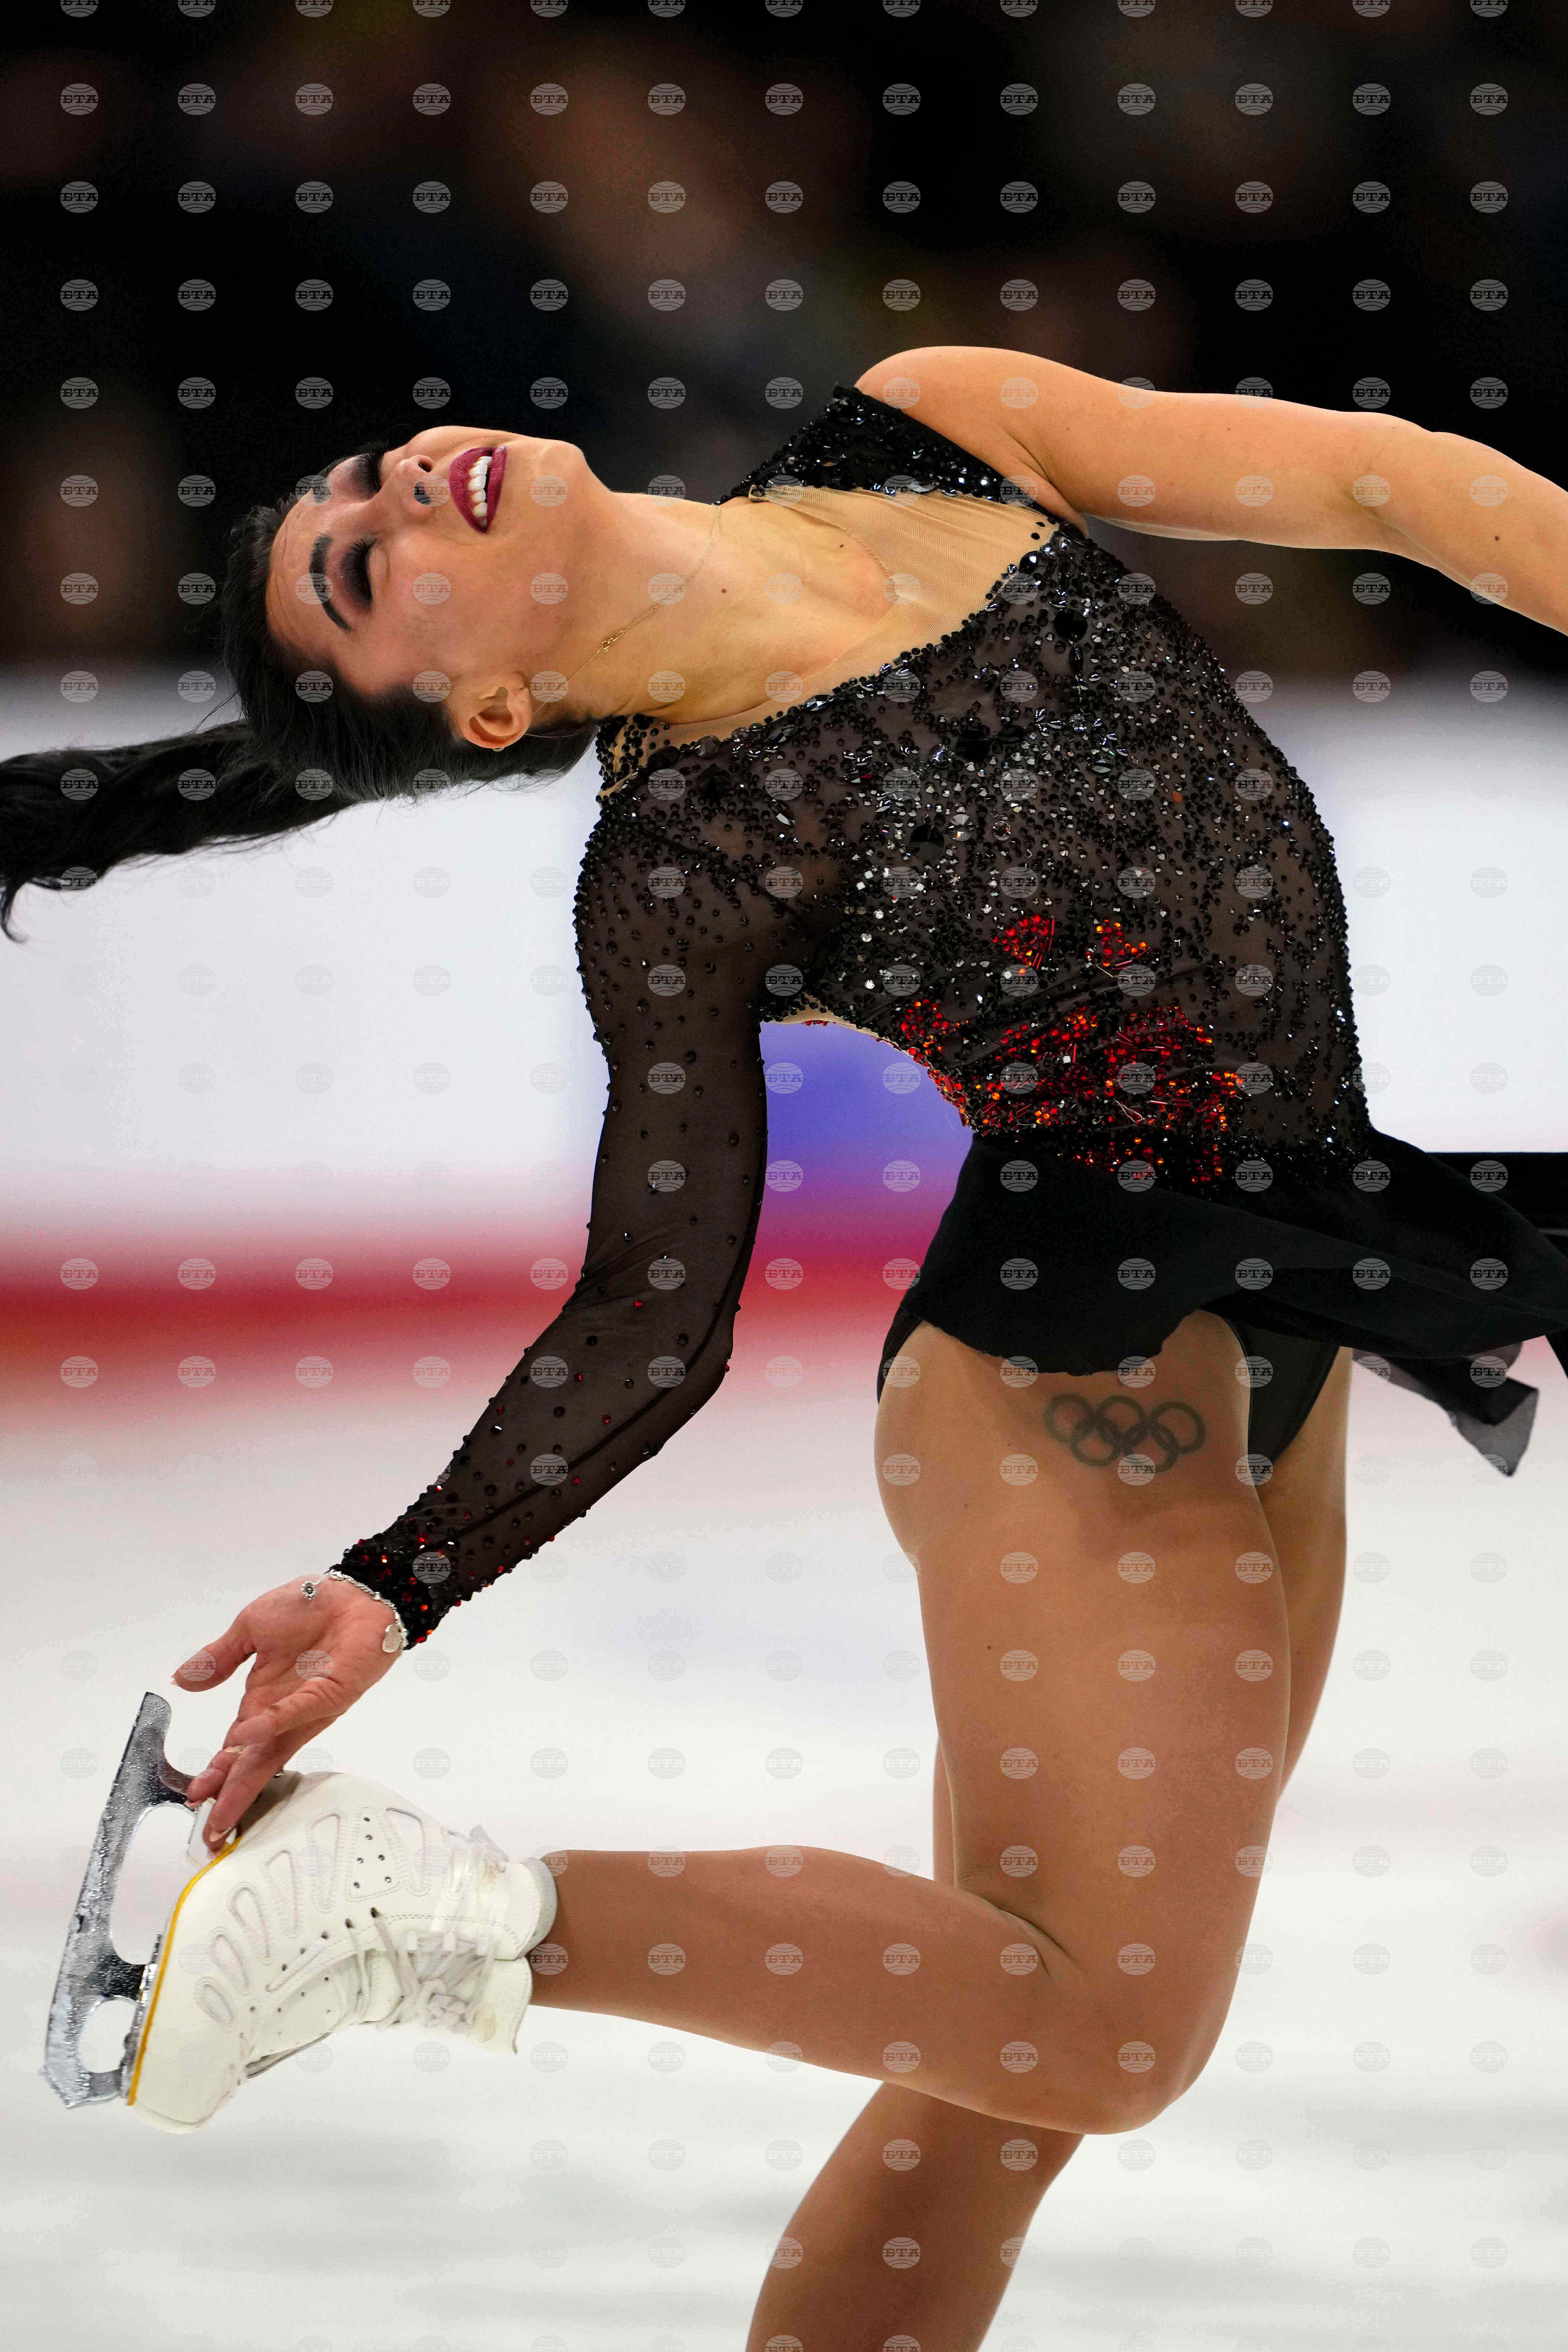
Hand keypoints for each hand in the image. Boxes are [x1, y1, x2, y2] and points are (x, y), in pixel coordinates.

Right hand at [174, 1576, 404, 1850]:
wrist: (355, 1591)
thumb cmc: (309, 1606)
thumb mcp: (250, 1630)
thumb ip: (218, 1658)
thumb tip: (182, 1680)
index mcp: (264, 1701)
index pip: (236, 1748)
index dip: (217, 1774)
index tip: (196, 1798)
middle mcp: (285, 1713)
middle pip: (253, 1763)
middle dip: (231, 1796)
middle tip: (210, 1830)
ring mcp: (308, 1707)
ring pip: (274, 1750)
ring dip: (248, 1777)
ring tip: (221, 1803)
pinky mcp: (331, 1692)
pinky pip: (298, 1711)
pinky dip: (273, 1723)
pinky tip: (247, 1735)